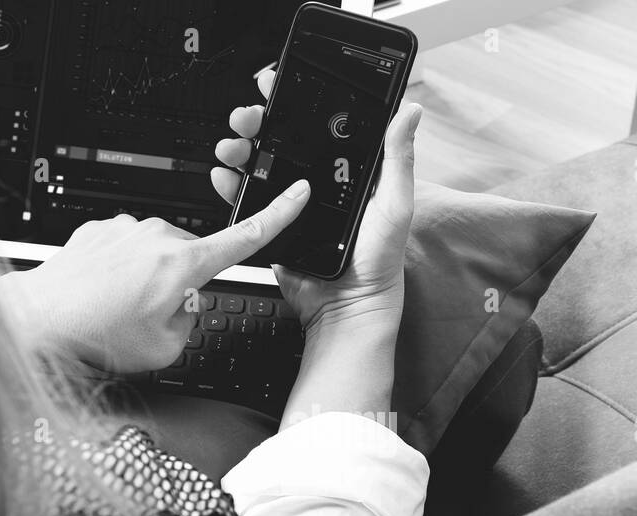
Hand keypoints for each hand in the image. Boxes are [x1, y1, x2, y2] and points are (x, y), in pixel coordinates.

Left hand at [0, 179, 310, 372]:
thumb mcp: (165, 349)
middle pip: (193, 258)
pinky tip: (100, 295)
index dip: (278, 216)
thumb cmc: (95, 334)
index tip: (298, 194)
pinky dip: (120, 273)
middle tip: (149, 318)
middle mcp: (157, 237)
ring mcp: (127, 229)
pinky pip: (126, 251)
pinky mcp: (101, 229)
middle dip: (182, 286)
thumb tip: (186, 307)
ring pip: (158, 256)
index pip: (246, 237)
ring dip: (148, 280)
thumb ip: (191, 323)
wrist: (39, 319)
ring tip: (117, 310)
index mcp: (184, 264)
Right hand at [211, 70, 422, 340]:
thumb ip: (397, 158)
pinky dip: (232, 184)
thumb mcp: (394, 203)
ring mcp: (293, 203)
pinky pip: (249, 200)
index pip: (318, 124)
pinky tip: (226, 174)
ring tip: (234, 145)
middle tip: (250, 115)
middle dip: (259, 120)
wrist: (348, 308)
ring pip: (260, 164)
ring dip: (242, 148)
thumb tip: (409, 111)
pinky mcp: (274, 225)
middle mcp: (317, 182)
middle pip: (282, 139)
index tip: (278, 85)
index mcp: (347, 170)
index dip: (295, 101)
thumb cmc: (379, 261)